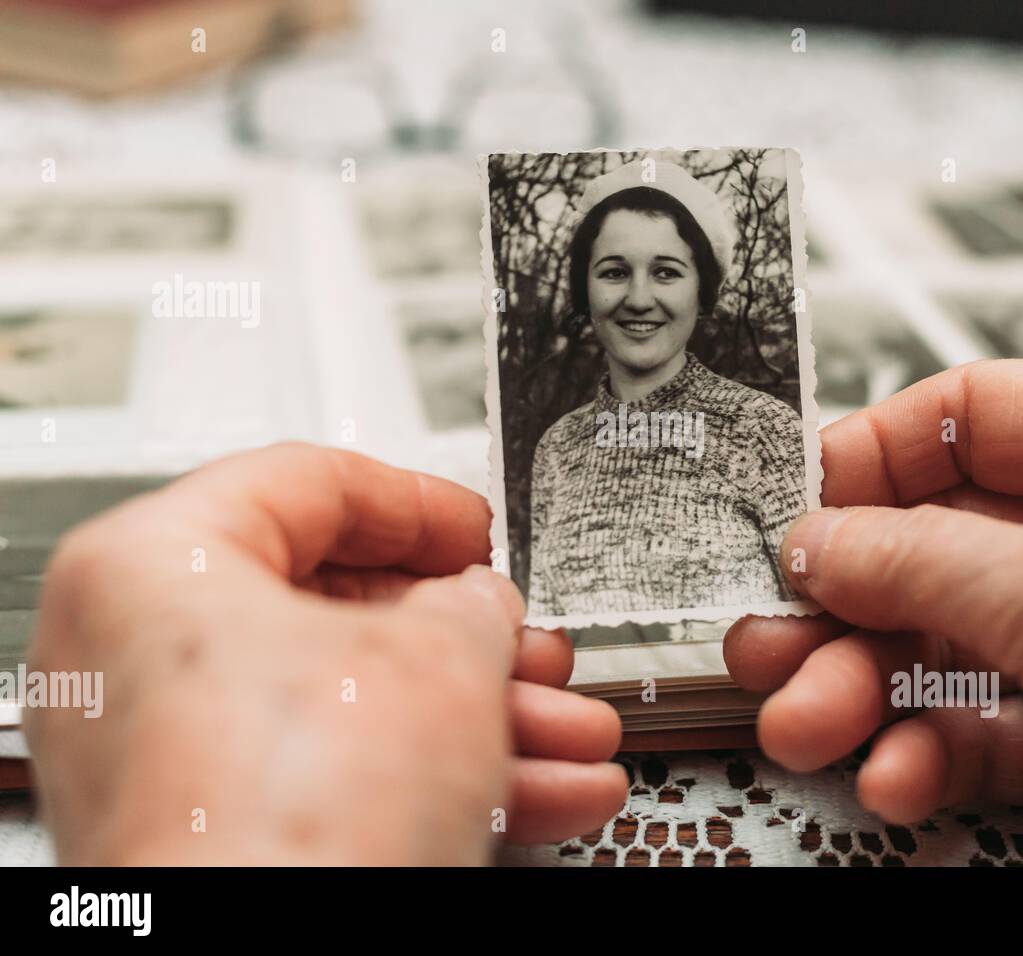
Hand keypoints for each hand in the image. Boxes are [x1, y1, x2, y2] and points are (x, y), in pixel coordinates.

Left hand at [23, 443, 625, 864]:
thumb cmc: (299, 815)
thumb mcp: (440, 657)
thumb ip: (470, 604)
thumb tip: (477, 609)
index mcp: (156, 565)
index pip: (307, 485)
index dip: (418, 503)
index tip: (475, 530)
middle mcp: (140, 660)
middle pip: (341, 612)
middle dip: (474, 642)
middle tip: (532, 649)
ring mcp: (169, 758)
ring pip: (357, 705)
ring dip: (485, 720)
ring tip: (570, 736)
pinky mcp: (208, 838)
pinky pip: (338, 776)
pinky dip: (439, 777)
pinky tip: (541, 791)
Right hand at [725, 360, 1022, 864]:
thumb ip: (927, 562)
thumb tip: (819, 542)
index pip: (974, 417)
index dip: (874, 454)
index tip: (797, 504)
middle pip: (934, 546)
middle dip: (848, 600)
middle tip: (777, 634)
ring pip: (937, 648)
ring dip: (860, 688)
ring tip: (808, 718)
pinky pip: (968, 731)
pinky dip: (919, 755)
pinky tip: (897, 774)